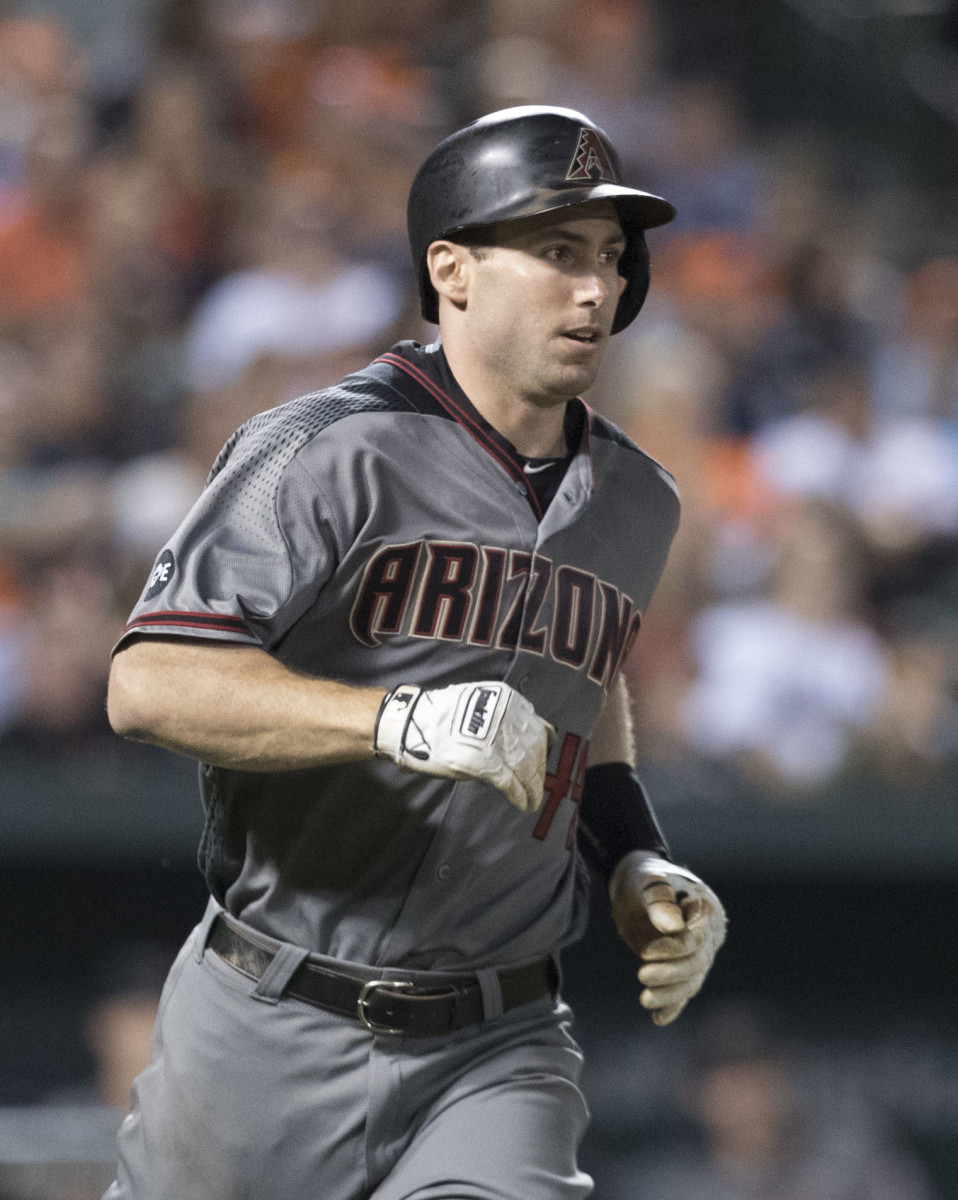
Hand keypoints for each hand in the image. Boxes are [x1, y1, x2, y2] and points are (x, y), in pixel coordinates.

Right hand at [374, 681, 554, 811]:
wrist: (412, 723)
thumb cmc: (440, 717)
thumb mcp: (477, 706)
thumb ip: (500, 722)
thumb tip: (516, 746)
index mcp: (506, 700)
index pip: (535, 728)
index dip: (541, 748)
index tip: (541, 761)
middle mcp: (507, 716)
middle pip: (534, 748)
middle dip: (538, 769)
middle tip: (538, 784)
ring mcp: (497, 740)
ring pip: (527, 767)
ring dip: (533, 786)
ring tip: (533, 798)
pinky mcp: (486, 762)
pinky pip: (512, 782)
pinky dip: (521, 795)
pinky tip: (524, 803)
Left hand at [609, 851, 725, 1025]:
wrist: (638, 885)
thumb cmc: (644, 878)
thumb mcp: (647, 879)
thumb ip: (659, 898)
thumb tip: (672, 925)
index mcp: (705, 909)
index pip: (695, 938)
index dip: (673, 949)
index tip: (646, 953)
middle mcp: (707, 934)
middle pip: (696, 963)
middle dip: (670, 973)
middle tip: (642, 976)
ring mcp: (697, 953)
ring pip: (691, 980)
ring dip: (670, 993)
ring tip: (644, 1000)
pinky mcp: (683, 966)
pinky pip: (683, 990)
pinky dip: (673, 1005)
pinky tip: (659, 1019)